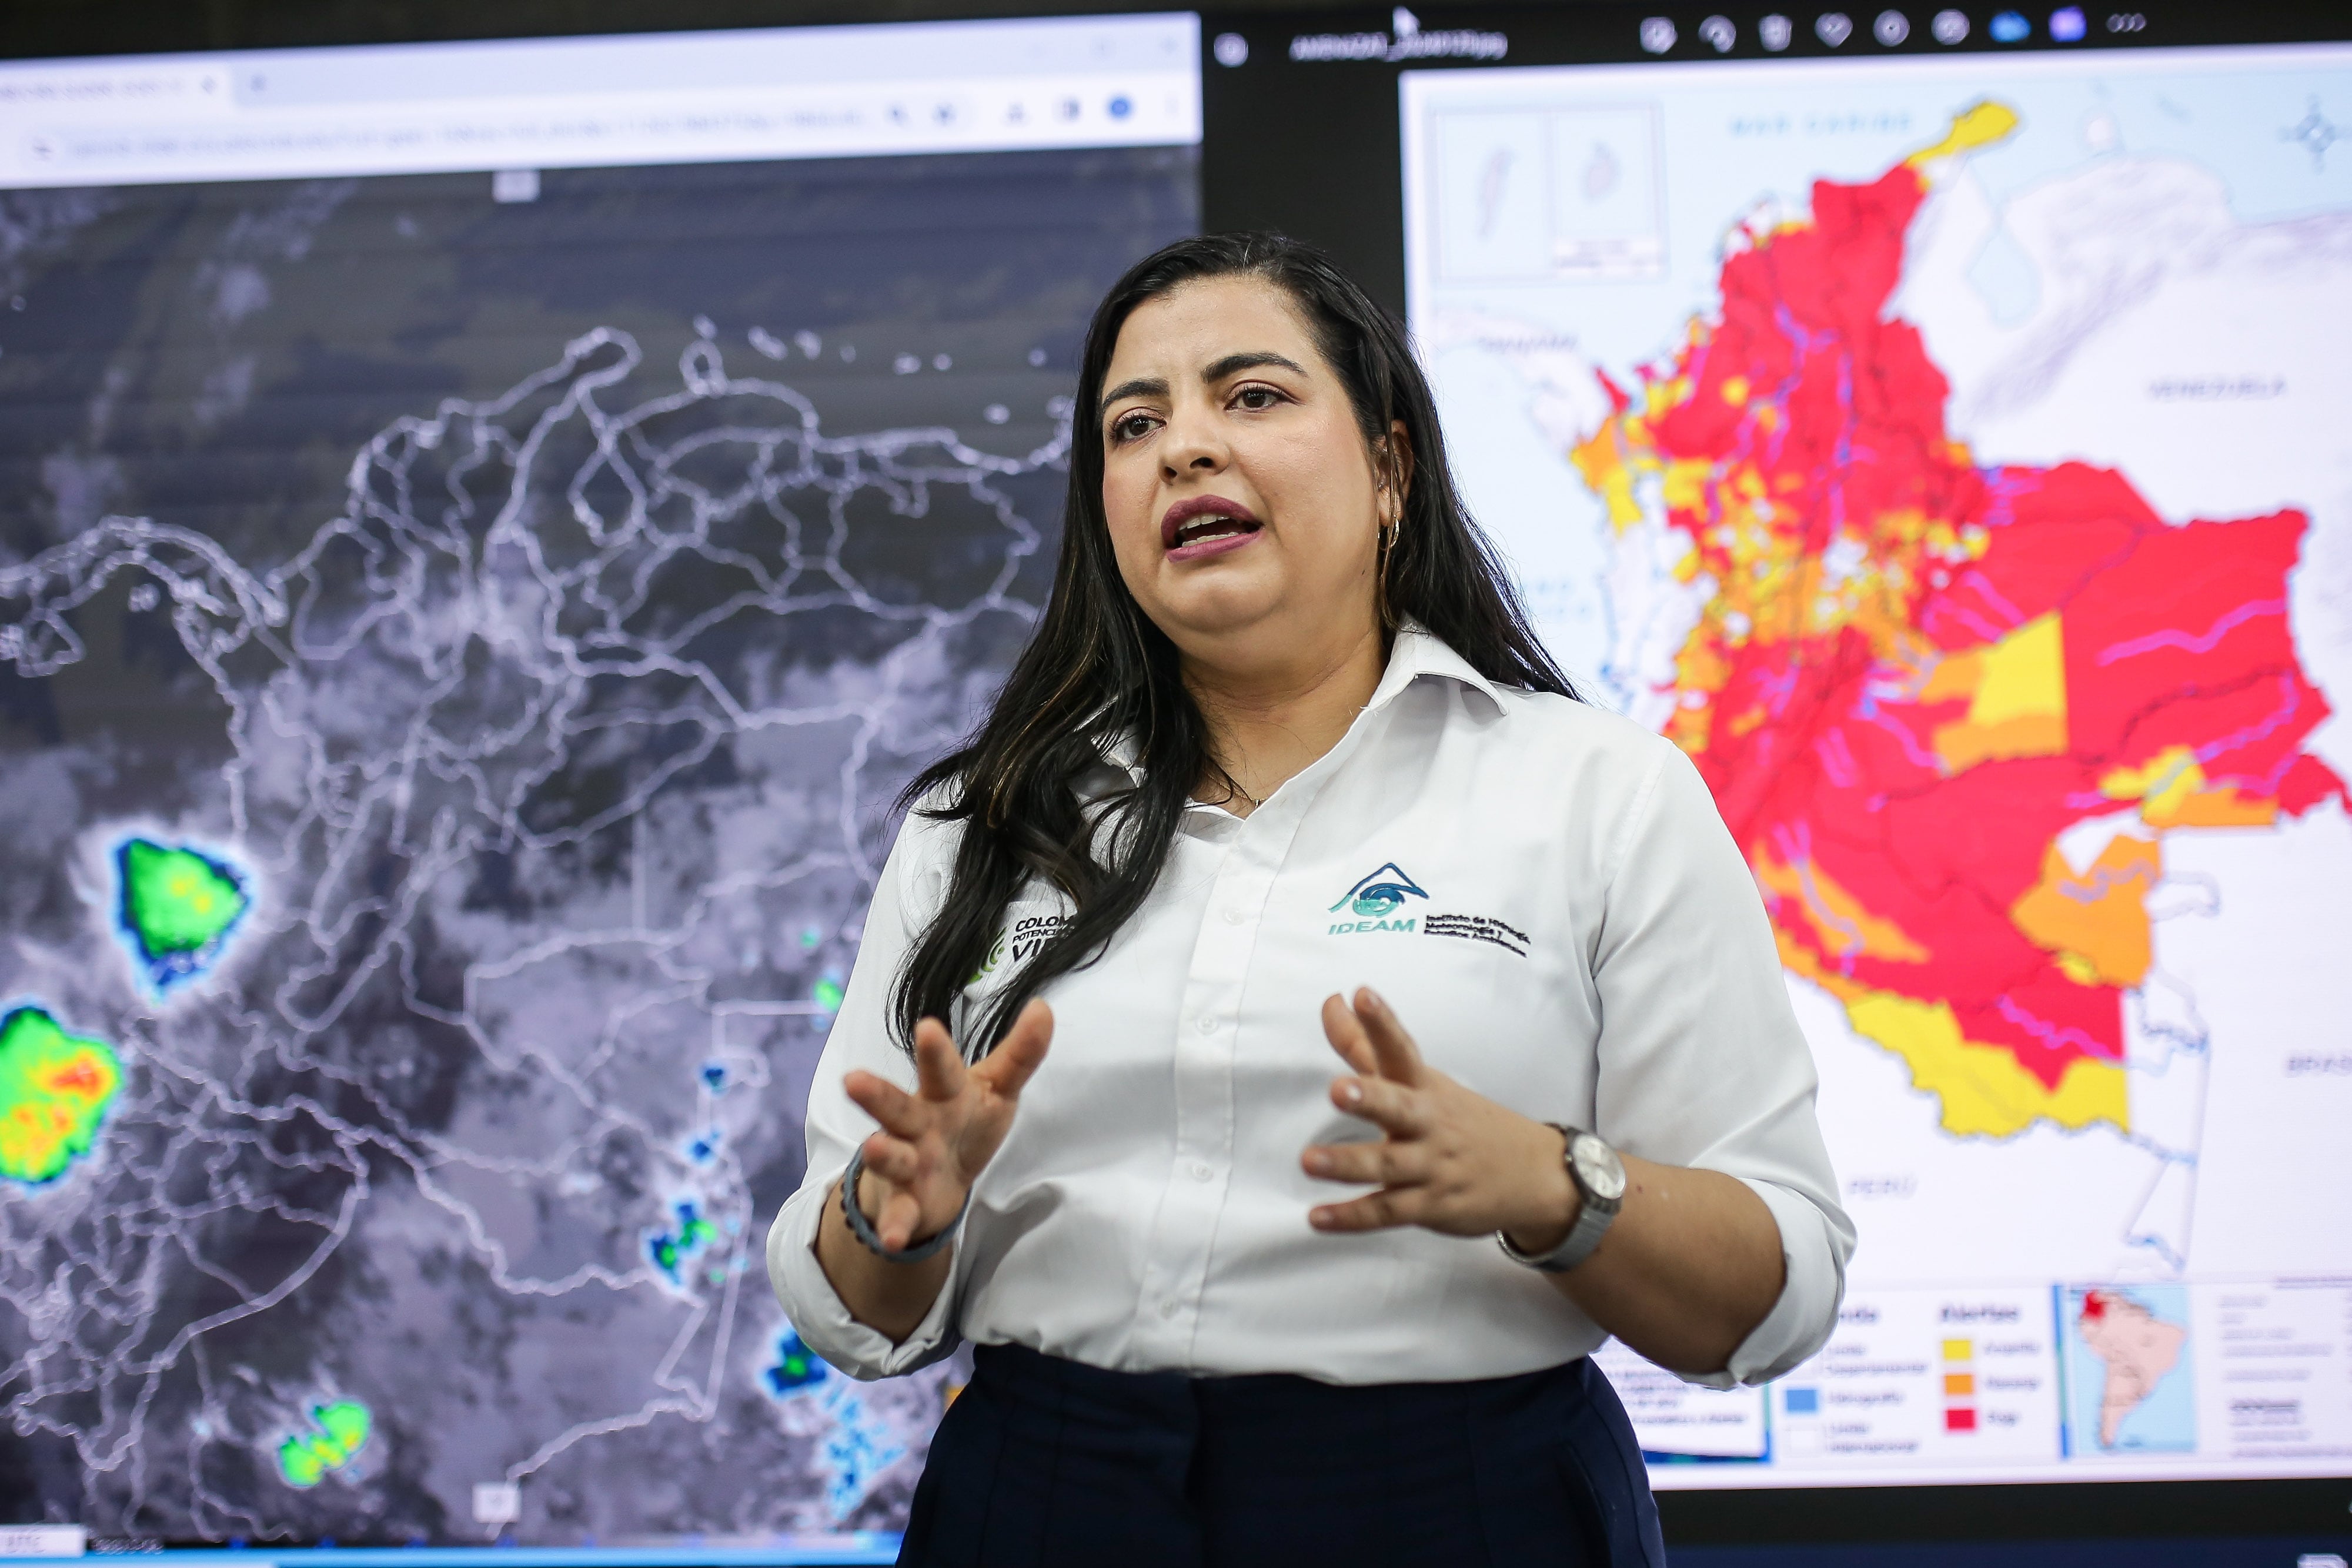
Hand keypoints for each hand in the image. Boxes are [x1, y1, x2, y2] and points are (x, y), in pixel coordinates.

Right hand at [840, 999, 1051, 1251]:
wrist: (938, 1180)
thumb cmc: (965, 1121)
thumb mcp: (996, 1088)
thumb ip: (1020, 1054)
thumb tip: (1044, 1007)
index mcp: (943, 1093)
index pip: (940, 1068)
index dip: (935, 1050)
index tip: (928, 1026)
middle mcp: (916, 1124)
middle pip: (896, 1107)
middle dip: (876, 1095)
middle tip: (853, 1080)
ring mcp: (906, 1163)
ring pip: (891, 1156)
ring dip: (882, 1153)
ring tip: (875, 1147)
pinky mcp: (906, 1202)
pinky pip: (899, 1214)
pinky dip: (894, 1226)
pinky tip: (894, 1238)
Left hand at [1303, 988, 1577, 1250]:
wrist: (1533, 1176)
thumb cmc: (1461, 1120)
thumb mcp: (1422, 1081)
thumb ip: (1367, 1045)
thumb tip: (1331, 1000)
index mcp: (1424, 1087)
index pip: (1402, 1049)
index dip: (1382, 1023)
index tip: (1362, 996)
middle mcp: (1428, 1123)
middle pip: (1398, 1106)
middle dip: (1370, 1098)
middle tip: (1338, 1089)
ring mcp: (1430, 1166)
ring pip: (1387, 1164)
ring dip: (1348, 1163)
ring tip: (1309, 1161)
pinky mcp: (1430, 1205)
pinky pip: (1387, 1212)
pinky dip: (1352, 1217)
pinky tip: (1317, 1217)